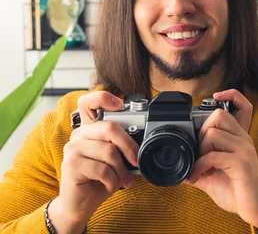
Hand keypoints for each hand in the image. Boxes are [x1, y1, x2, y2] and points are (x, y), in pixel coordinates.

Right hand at [48, 91, 138, 232]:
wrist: (80, 205)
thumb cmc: (99, 180)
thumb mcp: (114, 160)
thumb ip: (121, 147)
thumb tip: (142, 143)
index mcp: (90, 130)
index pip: (89, 102)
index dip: (103, 98)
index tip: (119, 105)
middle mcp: (79, 135)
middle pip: (110, 128)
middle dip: (129, 147)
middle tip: (136, 162)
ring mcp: (73, 148)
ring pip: (109, 151)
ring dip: (121, 170)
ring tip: (122, 180)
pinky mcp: (71, 164)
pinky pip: (102, 169)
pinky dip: (112, 180)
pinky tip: (110, 185)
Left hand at [184, 89, 257, 232]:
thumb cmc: (240, 192)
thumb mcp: (214, 177)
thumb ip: (200, 167)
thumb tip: (180, 166)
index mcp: (239, 139)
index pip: (242, 105)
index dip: (231, 95)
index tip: (215, 97)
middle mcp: (244, 140)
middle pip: (219, 115)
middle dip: (201, 132)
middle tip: (198, 153)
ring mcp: (244, 150)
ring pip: (213, 133)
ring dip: (199, 151)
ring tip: (198, 167)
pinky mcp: (242, 164)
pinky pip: (213, 156)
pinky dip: (199, 167)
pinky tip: (197, 177)